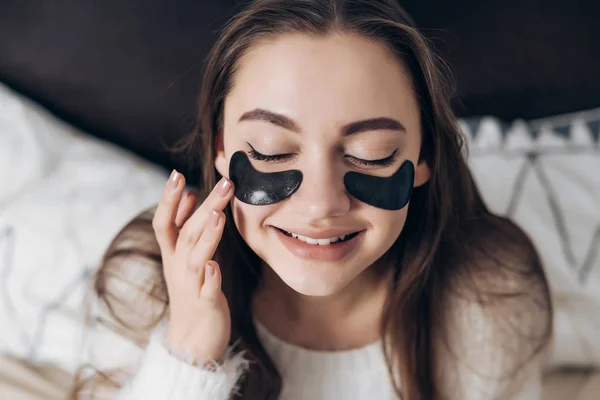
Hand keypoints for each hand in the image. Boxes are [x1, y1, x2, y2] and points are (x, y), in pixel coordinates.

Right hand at [152, 170, 233, 365]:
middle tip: (225, 183)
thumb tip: (189, 194)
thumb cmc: (191, 292)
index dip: (168, 199)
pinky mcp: (206, 304)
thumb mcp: (183, 257)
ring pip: (196, 258)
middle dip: (205, 207)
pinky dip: (211, 278)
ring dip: (206, 236)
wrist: (191, 341)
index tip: (176, 174)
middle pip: (187, 233)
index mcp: (172, 254)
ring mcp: (191, 286)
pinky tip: (216, 267)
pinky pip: (207, 290)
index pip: (164, 222)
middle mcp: (178, 267)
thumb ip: (184, 226)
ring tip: (218, 216)